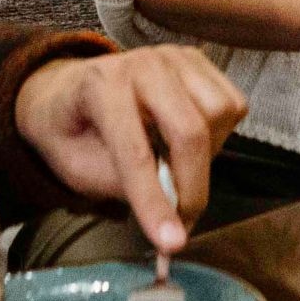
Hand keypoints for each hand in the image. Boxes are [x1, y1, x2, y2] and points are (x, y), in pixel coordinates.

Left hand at [18, 46, 244, 249]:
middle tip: (183, 222)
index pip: (135, 152)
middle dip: (192, 188)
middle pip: (189, 131)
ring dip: (207, 155)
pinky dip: (219, 134)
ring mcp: (173, 56)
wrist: (67, 90)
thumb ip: (124, 186)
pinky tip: (187, 141)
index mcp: (100, 87)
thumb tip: (172, 209)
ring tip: (176, 166)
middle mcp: (141, 63)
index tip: (172, 244)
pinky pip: (232, 104)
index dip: (155, 203)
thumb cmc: (71, 134)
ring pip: (219, 114)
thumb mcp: (78, 170)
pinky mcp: (197, 59)